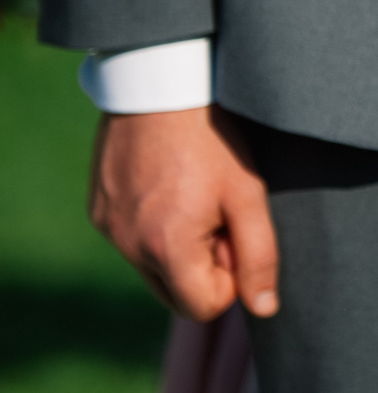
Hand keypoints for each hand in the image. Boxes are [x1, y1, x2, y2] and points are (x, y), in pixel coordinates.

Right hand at [90, 107, 278, 320]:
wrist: (162, 84)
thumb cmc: (214, 139)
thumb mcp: (249, 195)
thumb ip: (259, 255)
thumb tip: (265, 309)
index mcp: (166, 248)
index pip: (202, 308)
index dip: (230, 280)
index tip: (237, 236)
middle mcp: (127, 245)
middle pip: (175, 294)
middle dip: (204, 268)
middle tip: (220, 217)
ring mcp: (108, 228)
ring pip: (152, 269)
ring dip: (180, 248)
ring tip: (197, 197)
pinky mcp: (98, 210)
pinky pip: (131, 241)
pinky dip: (155, 228)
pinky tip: (171, 186)